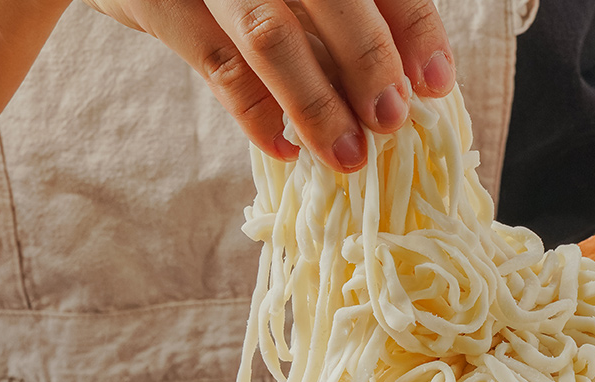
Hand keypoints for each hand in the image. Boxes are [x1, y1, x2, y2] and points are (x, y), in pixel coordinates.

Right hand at [79, 0, 455, 170]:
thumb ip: (337, 13)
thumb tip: (404, 78)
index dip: (412, 25)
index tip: (436, 83)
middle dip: (368, 60)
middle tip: (392, 119)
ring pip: (270, 35)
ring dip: (314, 102)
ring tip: (347, 154)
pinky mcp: (157, 1)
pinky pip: (216, 65)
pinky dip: (254, 114)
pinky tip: (284, 148)